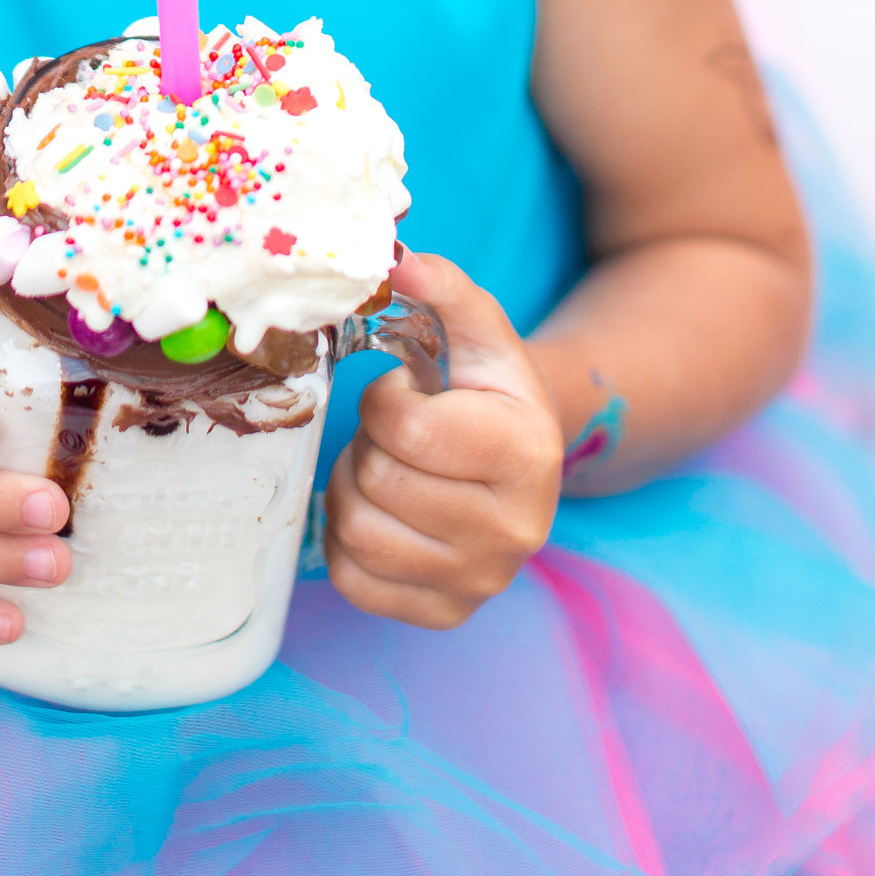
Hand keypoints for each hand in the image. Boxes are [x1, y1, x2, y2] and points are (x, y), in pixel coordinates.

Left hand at [324, 252, 561, 627]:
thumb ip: (445, 291)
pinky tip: (383, 513)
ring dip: (353, 489)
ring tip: (389, 470)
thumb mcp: (481, 335)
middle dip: (368, 445)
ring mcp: (480, 582)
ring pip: (356, 532)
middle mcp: (514, 531)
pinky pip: (353, 581)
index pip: (407, 429)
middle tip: (395, 437)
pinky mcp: (444, 614)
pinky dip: (348, 541)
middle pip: (377, 482)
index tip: (408, 394)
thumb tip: (398, 261)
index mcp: (526, 455)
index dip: (385, 401)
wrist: (523, 465)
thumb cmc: (489, 394)